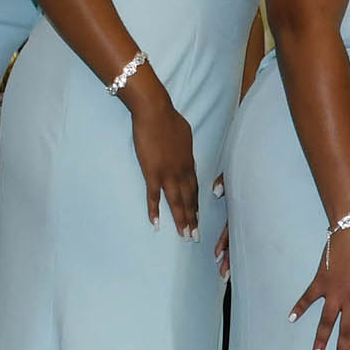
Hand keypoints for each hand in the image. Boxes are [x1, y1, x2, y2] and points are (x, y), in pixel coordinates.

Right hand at [125, 79, 201, 237]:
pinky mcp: (152, 172)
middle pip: (188, 199)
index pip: (194, 188)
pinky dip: (154, 210)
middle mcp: (181, 171)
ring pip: (176, 202)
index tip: (197, 218)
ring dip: (180, 220)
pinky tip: (155, 224)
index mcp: (189, 163)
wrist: (155, 112)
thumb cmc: (169, 119)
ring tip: (184, 236)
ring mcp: (167, 173)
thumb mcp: (185, 136)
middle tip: (195, 237)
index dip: (195, 205)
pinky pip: (154, 196)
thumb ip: (186, 151)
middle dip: (192, 219)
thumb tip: (187, 158)